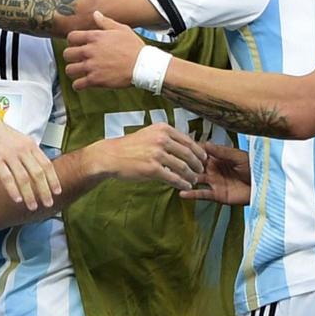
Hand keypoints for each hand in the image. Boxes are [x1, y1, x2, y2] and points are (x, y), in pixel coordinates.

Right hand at [0, 106, 61, 210]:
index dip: (53, 179)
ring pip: (24, 178)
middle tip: (49, 204)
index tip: (57, 191)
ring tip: (33, 207)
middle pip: (38, 173)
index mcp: (29, 144)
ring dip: (30, 195)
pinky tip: (17, 200)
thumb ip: (28, 152)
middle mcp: (22, 149)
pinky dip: (13, 190)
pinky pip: (6, 177)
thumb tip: (38, 167)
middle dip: (45, 191)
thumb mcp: (18, 139)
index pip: (46, 164)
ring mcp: (8, 154)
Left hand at [64, 11, 144, 90]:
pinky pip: (78, 85)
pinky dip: (78, 85)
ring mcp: (91, 66)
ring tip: (79, 72)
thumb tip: (95, 14)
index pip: (71, 37)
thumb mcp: (121, 29)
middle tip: (77, 59)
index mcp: (95, 37)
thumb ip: (105, 22)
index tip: (76, 45)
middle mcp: (90, 51)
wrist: (143, 65)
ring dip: (73, 71)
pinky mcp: (95, 80)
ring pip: (70, 70)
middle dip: (70, 57)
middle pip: (67, 54)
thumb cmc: (134, 47)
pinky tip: (83, 84)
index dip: (72, 41)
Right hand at [91, 123, 206, 189]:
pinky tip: (185, 186)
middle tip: (201, 170)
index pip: (188, 140)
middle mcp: (162, 139)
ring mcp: (157, 154)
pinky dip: (182, 183)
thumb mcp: (149, 134)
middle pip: (188, 153)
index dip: (198, 151)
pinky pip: (173, 178)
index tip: (203, 158)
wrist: (111, 156)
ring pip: (183, 167)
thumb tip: (186, 145)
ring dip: (191, 175)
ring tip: (193, 180)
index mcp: (163, 129)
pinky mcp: (153, 168)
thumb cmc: (130, 146)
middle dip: (197, 164)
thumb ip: (166, 137)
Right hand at [179, 143, 250, 204]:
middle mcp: (213, 169)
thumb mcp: (238, 156)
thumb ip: (222, 151)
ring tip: (173, 176)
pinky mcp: (216, 194)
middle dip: (185, 163)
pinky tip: (182, 192)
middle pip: (195, 165)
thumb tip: (205, 144)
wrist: (263, 186)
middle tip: (172, 161)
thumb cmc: (253, 167)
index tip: (180, 145)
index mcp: (218, 158)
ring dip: (186, 178)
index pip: (201, 152)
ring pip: (196, 179)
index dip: (191, 149)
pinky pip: (202, 194)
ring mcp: (214, 182)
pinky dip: (192, 194)